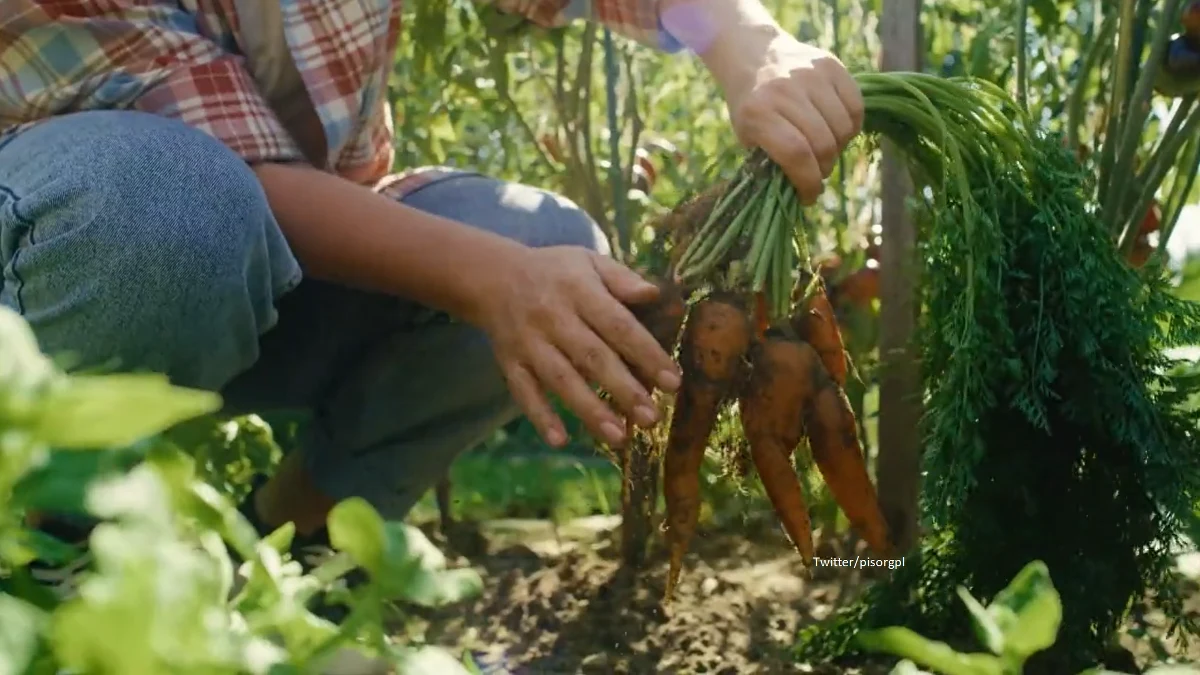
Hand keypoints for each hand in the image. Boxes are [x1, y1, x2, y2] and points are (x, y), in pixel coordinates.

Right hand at [476, 246, 681, 447]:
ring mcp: (529, 343)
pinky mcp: (510, 363)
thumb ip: (622, 279)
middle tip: (652, 418)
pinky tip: (560, 440)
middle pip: (593, 358)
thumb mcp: (589, 262)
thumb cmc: (555, 272)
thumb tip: (655, 294)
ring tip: (619, 437)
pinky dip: (540, 416)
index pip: (618, 325)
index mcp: (579, 291)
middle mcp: (554, 318)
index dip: (646, 354)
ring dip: (590, 410)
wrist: (493, 277)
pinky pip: (523, 392)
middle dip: (624, 390)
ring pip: (562, 380)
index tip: (673, 382)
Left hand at [713, 28, 863, 203]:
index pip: (796, 155)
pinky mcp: (831, 65)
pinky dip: (851, 127)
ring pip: (842, 128)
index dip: (808, 182)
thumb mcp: (748, 137)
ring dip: (838, 149)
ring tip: (825, 150)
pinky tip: (837, 131)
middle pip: (822, 143)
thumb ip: (772, 163)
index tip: (809, 196)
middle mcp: (785, 90)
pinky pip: (855, 107)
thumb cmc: (752, 107)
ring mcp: (810, 75)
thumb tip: (802, 193)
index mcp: (759, 112)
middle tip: (816, 171)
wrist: (755, 56)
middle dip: (823, 168)